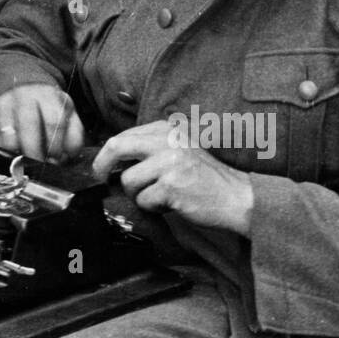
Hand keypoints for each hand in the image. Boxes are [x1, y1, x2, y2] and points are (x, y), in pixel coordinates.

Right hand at [0, 84, 84, 162]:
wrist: (19, 82)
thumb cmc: (47, 105)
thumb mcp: (66, 112)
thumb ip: (73, 134)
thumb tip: (66, 156)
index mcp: (48, 95)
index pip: (53, 121)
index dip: (55, 145)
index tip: (56, 158)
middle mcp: (24, 96)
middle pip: (28, 127)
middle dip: (36, 153)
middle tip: (40, 166)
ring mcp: (4, 103)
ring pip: (8, 137)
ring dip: (18, 156)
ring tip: (26, 164)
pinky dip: (3, 154)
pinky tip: (13, 157)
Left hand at [92, 119, 253, 235]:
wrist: (238, 196)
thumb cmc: (206, 178)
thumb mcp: (180, 149)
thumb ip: (151, 148)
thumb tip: (112, 158)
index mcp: (167, 129)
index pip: (124, 136)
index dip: (108, 153)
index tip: (103, 166)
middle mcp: (167, 141)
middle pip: (117, 147)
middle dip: (102, 165)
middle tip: (101, 178)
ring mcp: (169, 162)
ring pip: (128, 181)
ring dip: (138, 195)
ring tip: (159, 197)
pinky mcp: (171, 186)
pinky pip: (144, 201)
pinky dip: (153, 208)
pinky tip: (170, 205)